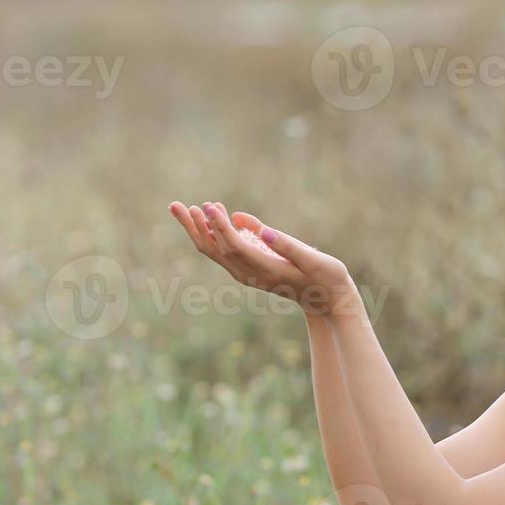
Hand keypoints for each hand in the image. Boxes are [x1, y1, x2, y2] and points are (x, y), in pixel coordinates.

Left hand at [168, 200, 359, 317]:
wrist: (328, 300)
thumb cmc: (326, 277)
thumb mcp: (313, 259)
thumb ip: (287, 245)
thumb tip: (263, 231)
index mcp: (267, 270)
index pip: (235, 247)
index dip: (219, 227)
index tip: (208, 206)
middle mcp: (252, 274)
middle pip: (215, 250)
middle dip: (195, 227)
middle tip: (176, 205)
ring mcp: (249, 275)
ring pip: (216, 252)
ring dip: (198, 230)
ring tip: (185, 208)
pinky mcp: (250, 271)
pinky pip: (224, 253)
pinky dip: (213, 235)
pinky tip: (212, 217)